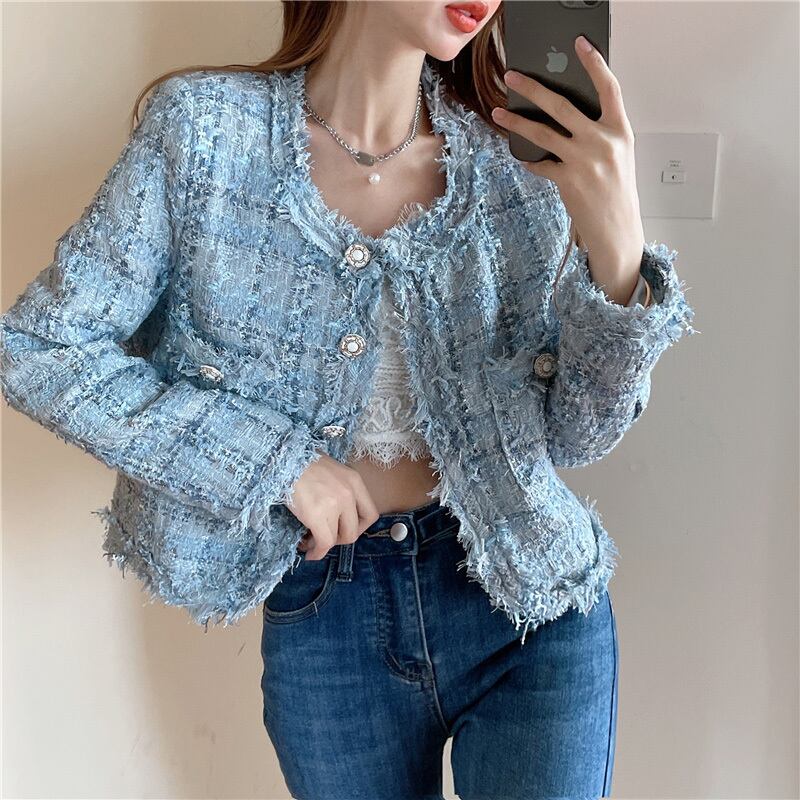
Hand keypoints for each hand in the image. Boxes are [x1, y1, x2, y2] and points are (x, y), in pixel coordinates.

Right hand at [286, 452, 380, 560]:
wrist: (282, 458)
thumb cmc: (301, 462)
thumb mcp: (330, 471)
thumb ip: (339, 489)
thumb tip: (334, 512)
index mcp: (354, 481)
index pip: (370, 514)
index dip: (359, 528)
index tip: (343, 529)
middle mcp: (349, 493)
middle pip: (355, 530)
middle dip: (340, 538)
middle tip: (325, 537)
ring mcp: (334, 504)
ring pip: (339, 538)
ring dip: (325, 546)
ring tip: (311, 542)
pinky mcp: (317, 515)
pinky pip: (324, 543)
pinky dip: (317, 552)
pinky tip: (309, 552)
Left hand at [491, 35, 645, 302]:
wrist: (616, 228)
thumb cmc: (616, 192)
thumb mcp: (617, 155)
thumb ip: (598, 132)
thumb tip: (566, 115)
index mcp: (620, 131)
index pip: (609, 87)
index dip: (595, 63)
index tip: (580, 45)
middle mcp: (602, 142)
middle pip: (561, 105)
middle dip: (532, 88)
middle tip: (512, 77)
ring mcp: (584, 160)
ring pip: (542, 132)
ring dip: (516, 122)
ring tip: (499, 114)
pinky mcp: (567, 179)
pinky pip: (540, 163)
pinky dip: (530, 160)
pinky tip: (523, 157)